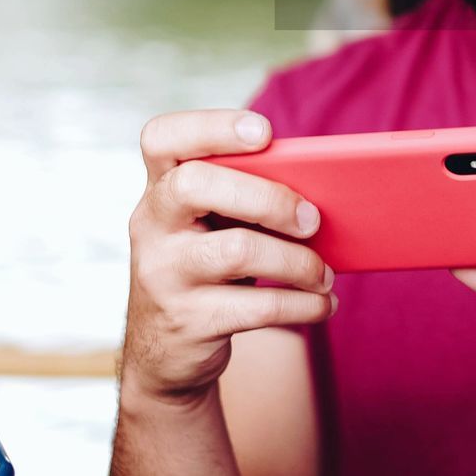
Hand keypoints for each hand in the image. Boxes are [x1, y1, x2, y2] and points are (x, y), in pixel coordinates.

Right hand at [122, 110, 335, 405]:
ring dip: (298, 261)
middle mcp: (152, 225)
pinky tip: (322, 303)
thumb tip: (322, 187)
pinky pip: (258, 306)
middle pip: (195, 184)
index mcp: (160, 187)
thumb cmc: (208, 264)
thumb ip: (245, 194)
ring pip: (237, 250)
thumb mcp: (211, 223)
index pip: (162, 137)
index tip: (264, 132)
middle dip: (267, 196)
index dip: (212, 126)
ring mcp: (163, 274)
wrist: (165, 349)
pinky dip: (303, 304)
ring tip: (324, 273)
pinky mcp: (187, 322)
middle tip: (312, 218)